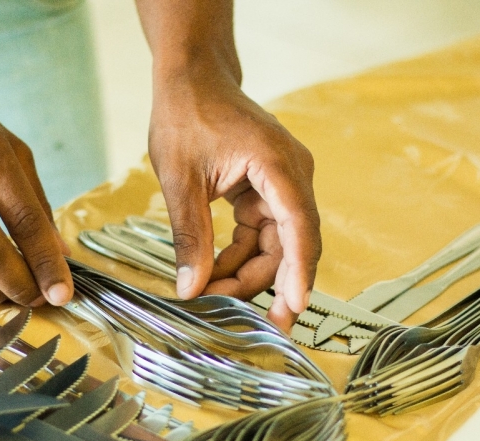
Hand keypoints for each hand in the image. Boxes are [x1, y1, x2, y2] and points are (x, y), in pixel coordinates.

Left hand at [148, 71, 320, 330]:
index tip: (295, 307)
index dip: (299, 271)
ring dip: (249, 271)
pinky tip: (215, 270)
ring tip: (214, 293)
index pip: (298, 225)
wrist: (192, 80)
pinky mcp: (268, 189)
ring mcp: (282, 182)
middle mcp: (291, 174)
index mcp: (277, 165)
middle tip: (250, 322)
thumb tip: (192, 289)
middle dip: (268, 283)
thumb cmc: (186, 116)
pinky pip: (262, 232)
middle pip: (291, 243)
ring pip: (277, 243)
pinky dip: (241, 254)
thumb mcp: (180, 179)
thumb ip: (190, 236)